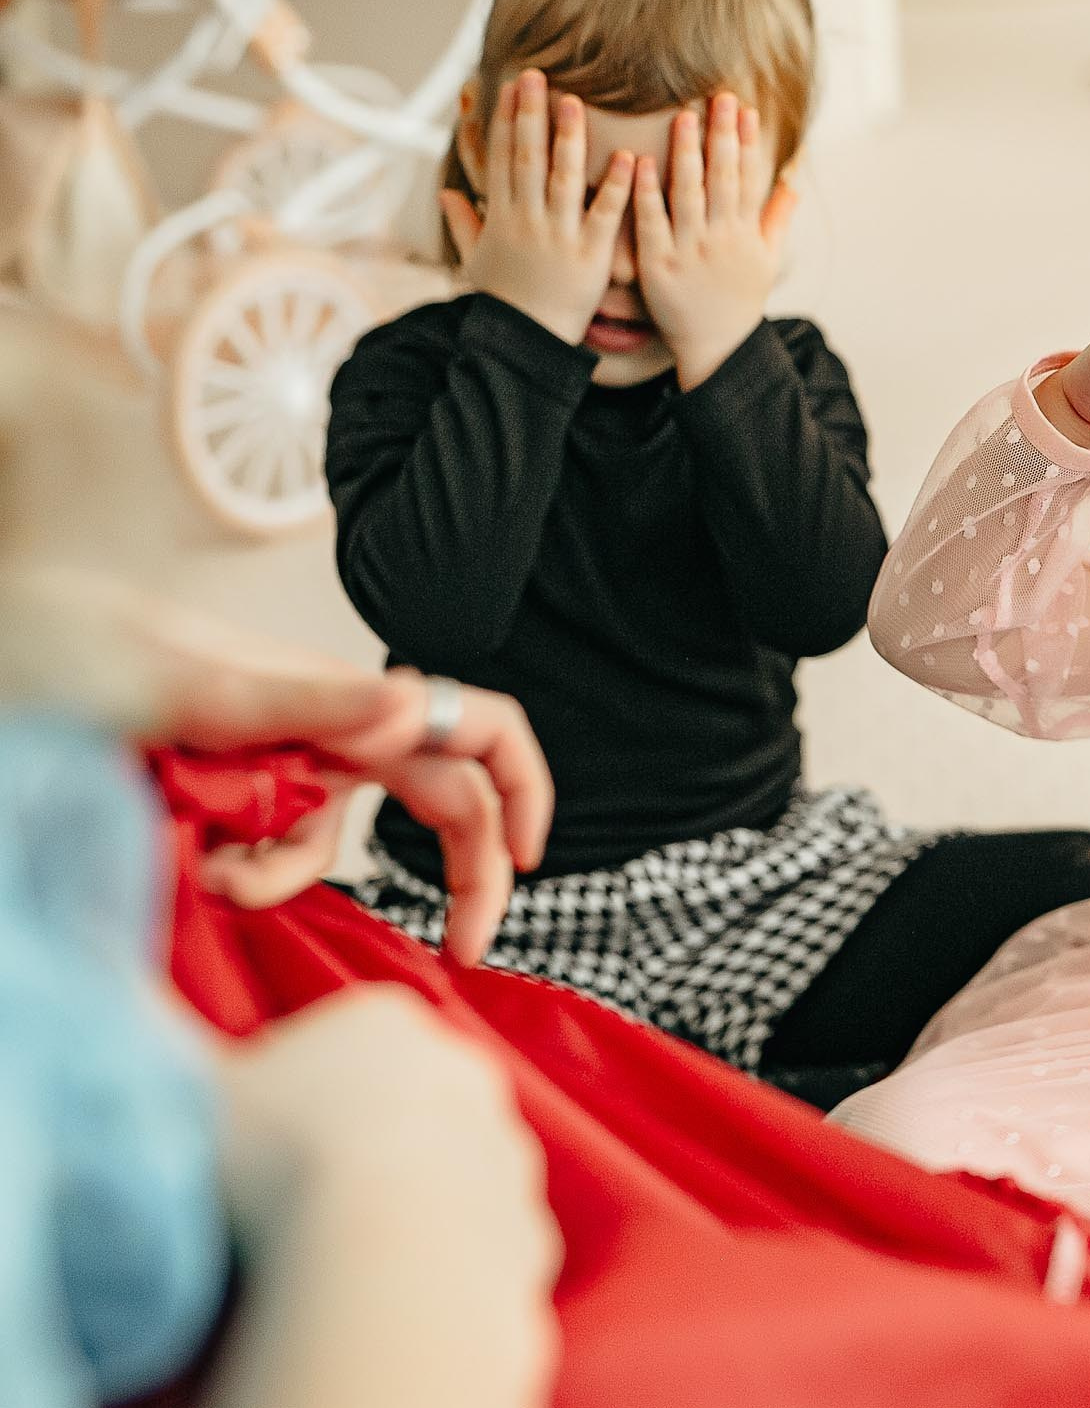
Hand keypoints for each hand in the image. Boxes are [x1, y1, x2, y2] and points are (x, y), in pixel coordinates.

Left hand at [102, 586, 550, 966]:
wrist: (13, 663)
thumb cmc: (92, 653)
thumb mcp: (192, 684)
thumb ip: (304, 701)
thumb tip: (412, 709)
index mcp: (348, 698)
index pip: (479, 729)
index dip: (523, 790)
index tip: (525, 862)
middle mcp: (336, 730)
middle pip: (443, 800)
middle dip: (463, 874)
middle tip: (459, 950)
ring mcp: (290, 765)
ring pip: (341, 844)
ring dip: (292, 877)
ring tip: (216, 877)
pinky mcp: (244, 795)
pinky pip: (278, 855)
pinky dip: (248, 876)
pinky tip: (198, 865)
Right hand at [211, 988, 557, 1407]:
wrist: (380, 1253)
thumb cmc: (273, 1161)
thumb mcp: (195, 1093)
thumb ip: (176, 1049)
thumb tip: (139, 1018)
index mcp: (385, 1019)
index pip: (340, 1041)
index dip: (294, 1094)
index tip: (261, 1141)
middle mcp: (466, 1070)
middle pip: (398, 1103)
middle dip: (356, 1144)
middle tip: (294, 1202)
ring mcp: (507, 1150)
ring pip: (443, 1175)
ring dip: (403, 1205)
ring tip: (338, 1253)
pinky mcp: (530, 1227)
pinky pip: (475, 1245)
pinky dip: (439, 1264)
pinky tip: (391, 1288)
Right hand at [442, 71, 635, 345]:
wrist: (525, 344)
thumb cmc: (505, 302)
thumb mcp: (475, 261)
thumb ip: (463, 223)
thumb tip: (447, 192)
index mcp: (501, 217)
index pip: (501, 157)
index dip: (505, 119)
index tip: (510, 85)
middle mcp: (526, 221)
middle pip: (526, 157)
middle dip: (530, 114)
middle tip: (537, 75)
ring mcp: (558, 237)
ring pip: (561, 178)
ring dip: (568, 138)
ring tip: (575, 101)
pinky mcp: (590, 257)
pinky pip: (605, 216)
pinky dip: (615, 187)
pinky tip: (629, 157)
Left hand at [632, 94, 794, 388]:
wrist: (715, 349)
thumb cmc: (740, 301)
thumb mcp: (768, 261)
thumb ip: (777, 219)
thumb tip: (792, 183)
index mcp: (746, 234)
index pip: (749, 178)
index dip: (748, 142)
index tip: (745, 108)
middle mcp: (721, 239)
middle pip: (723, 178)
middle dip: (721, 136)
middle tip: (718, 98)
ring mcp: (690, 251)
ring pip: (689, 194)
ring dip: (686, 154)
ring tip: (683, 116)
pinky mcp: (659, 266)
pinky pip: (653, 223)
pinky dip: (647, 193)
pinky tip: (641, 162)